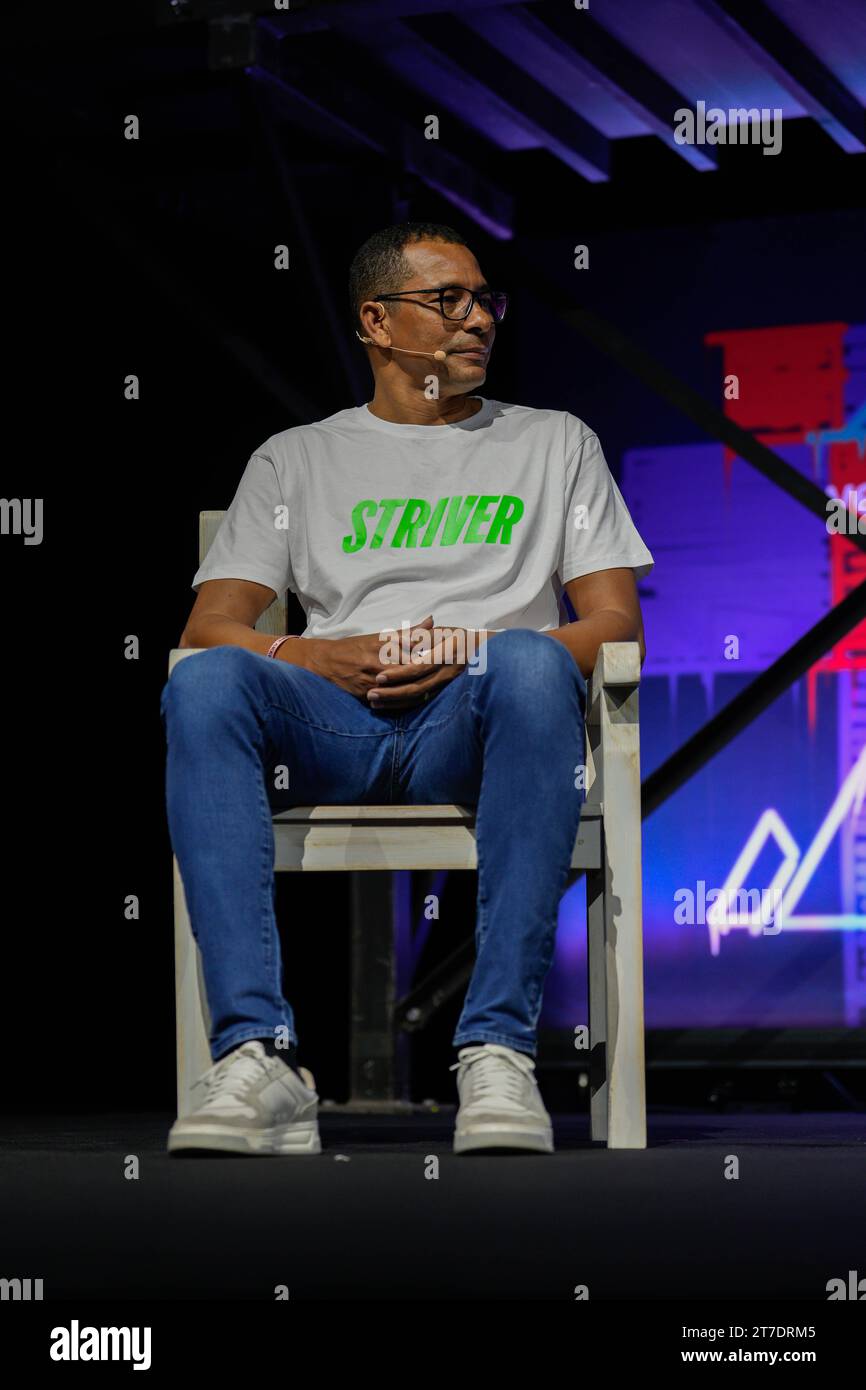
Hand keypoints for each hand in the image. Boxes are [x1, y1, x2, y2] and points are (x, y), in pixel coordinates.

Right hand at [294, 616, 436, 700]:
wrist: (324, 663)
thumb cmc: (355, 647)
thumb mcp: (379, 637)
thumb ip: (408, 632)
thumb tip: (431, 621)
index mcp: (383, 646)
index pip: (415, 651)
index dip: (434, 654)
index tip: (451, 654)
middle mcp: (378, 663)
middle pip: (410, 670)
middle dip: (429, 672)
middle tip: (450, 673)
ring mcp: (372, 680)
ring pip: (401, 688)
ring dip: (419, 690)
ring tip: (436, 689)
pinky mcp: (365, 694)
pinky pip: (388, 702)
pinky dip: (403, 704)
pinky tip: (416, 703)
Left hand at [367, 623, 490, 710]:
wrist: (485, 655)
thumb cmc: (460, 639)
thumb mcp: (443, 632)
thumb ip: (422, 634)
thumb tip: (403, 638)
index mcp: (443, 656)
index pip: (417, 668)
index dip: (398, 674)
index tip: (379, 677)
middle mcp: (444, 674)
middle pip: (415, 688)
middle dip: (391, 693)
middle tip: (370, 695)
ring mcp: (444, 686)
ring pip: (418, 699)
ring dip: (395, 703)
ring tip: (374, 704)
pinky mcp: (443, 693)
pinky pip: (422, 703)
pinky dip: (404, 706)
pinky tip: (389, 707)